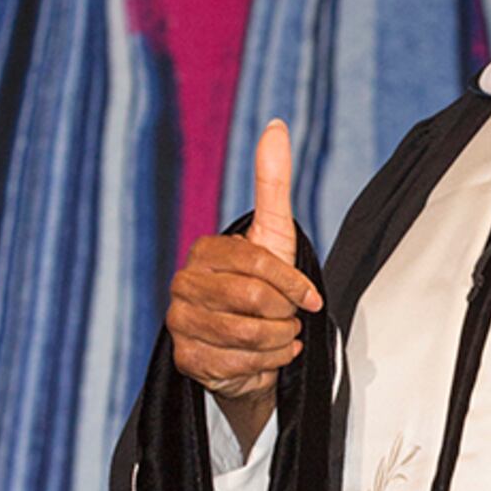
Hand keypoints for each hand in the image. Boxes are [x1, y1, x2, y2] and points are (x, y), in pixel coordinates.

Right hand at [167, 120, 321, 446]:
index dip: (293, 283)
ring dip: (279, 341)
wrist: (251, 348)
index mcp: (205, 252)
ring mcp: (179, 322)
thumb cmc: (264, 287)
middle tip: (288, 319)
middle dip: (285, 314)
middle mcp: (183, 284)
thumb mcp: (275, 234)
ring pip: (247, 334)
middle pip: (254, 300)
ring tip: (280, 337)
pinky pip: (238, 364)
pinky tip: (264, 358)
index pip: (258, 263)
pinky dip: (265, 365)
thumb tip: (275, 126)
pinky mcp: (184, 359)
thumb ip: (272, 182)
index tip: (312, 300)